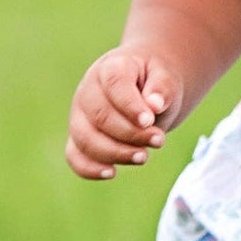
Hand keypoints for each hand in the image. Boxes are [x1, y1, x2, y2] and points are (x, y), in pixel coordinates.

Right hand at [66, 47, 182, 180]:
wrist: (146, 87)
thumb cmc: (155, 81)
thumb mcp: (166, 77)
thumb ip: (162, 88)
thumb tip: (155, 104)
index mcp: (111, 68)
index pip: (114, 85)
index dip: (130, 105)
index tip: (149, 120)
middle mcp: (88, 90)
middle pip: (100, 116)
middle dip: (130, 133)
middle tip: (158, 140)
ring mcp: (79, 115)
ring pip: (85, 139)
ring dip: (114, 153)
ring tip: (143, 157)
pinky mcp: (79, 137)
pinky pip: (74, 155)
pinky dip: (88, 168)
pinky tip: (112, 172)